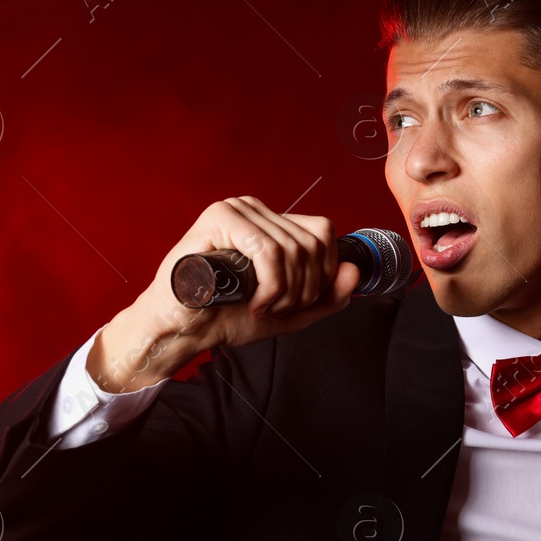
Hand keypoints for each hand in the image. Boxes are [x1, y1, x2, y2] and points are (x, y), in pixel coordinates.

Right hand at [89, 196, 360, 391]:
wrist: (186, 331)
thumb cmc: (229, 316)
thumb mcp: (292, 311)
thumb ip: (328, 295)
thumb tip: (354, 269)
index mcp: (270, 222)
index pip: (323, 231)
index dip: (322, 271)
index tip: (298, 301)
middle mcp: (254, 209)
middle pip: (312, 242)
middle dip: (304, 288)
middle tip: (276, 308)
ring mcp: (236, 210)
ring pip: (293, 249)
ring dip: (285, 292)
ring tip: (262, 307)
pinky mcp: (219, 219)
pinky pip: (269, 251)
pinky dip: (270, 287)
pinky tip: (253, 303)